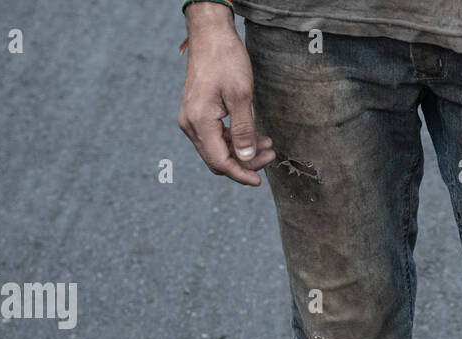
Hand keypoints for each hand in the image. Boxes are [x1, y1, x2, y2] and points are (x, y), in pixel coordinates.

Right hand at [177, 3, 275, 185]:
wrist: (210, 34)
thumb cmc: (226, 59)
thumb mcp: (241, 95)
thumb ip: (244, 130)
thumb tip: (246, 158)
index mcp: (199, 122)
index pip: (220, 162)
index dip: (241, 174)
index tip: (260, 181)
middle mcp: (190, 124)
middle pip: (217, 159)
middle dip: (244, 163)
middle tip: (270, 155)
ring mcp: (192, 119)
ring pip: (217, 149)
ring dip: (241, 151)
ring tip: (267, 143)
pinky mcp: (197, 113)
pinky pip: (215, 136)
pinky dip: (234, 139)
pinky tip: (254, 134)